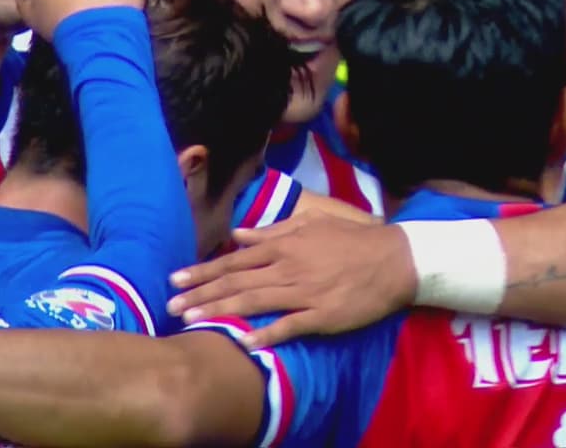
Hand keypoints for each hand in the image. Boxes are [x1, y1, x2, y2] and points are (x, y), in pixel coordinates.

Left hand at [167, 212, 415, 347]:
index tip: (176, 277)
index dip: (204, 270)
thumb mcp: (313, 224)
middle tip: (170, 305)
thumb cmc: (354, 239)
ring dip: (220, 310)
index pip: (236, 259)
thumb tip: (239, 234)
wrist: (395, 259)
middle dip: (200, 293)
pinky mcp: (322, 315)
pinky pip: (289, 326)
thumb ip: (274, 230)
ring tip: (192, 320)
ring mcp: (304, 292)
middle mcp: (288, 267)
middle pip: (236, 281)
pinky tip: (243, 341)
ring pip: (254, 301)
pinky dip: (266, 333)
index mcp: (285, 245)